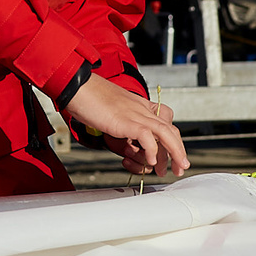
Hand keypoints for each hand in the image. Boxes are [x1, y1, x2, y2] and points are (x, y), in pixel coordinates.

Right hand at [64, 75, 187, 177]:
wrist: (76, 86)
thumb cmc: (88, 97)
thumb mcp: (112, 110)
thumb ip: (122, 122)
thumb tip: (125, 139)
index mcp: (139, 105)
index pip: (166, 122)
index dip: (173, 141)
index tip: (172, 157)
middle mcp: (141, 109)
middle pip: (170, 129)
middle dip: (178, 151)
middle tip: (179, 168)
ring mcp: (134, 114)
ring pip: (165, 133)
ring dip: (173, 153)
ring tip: (172, 169)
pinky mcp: (125, 120)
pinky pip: (146, 136)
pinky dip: (152, 150)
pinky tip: (151, 161)